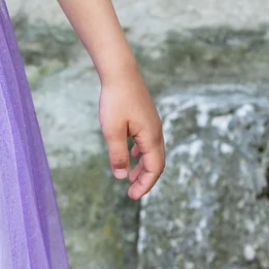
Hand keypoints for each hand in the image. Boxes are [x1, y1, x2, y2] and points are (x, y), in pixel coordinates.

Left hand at [98, 71, 164, 200]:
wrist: (120, 72)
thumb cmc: (115, 100)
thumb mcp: (112, 131)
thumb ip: (117, 155)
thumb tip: (120, 176)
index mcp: (151, 137)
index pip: (154, 169)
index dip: (145, 185)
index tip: (132, 196)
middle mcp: (156, 131)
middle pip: (156, 162)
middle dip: (145, 179)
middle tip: (132, 192)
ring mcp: (152, 123)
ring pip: (152, 151)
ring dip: (143, 166)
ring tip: (129, 177)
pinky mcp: (145, 117)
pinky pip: (147, 141)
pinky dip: (140, 153)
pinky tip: (131, 154)